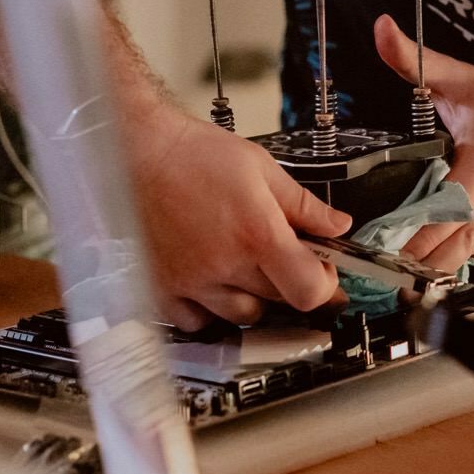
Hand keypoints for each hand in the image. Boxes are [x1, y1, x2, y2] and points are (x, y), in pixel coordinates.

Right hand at [127, 101, 350, 329]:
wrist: (136, 151)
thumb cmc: (196, 154)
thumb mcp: (263, 169)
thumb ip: (304, 204)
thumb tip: (337, 225)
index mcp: (257, 234)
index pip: (308, 290)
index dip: (324, 283)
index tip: (322, 268)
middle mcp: (224, 264)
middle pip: (279, 300)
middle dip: (289, 280)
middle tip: (280, 253)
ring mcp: (190, 281)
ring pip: (241, 315)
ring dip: (253, 297)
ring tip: (244, 264)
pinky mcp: (161, 288)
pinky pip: (196, 321)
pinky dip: (209, 310)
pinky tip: (211, 281)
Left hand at [373, 14, 473, 269]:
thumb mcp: (462, 79)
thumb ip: (415, 59)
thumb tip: (381, 30)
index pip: (447, 209)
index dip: (414, 234)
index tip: (383, 243)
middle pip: (458, 243)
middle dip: (420, 260)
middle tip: (388, 265)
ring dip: (444, 255)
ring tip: (414, 254)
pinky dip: (471, 248)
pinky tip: (457, 235)